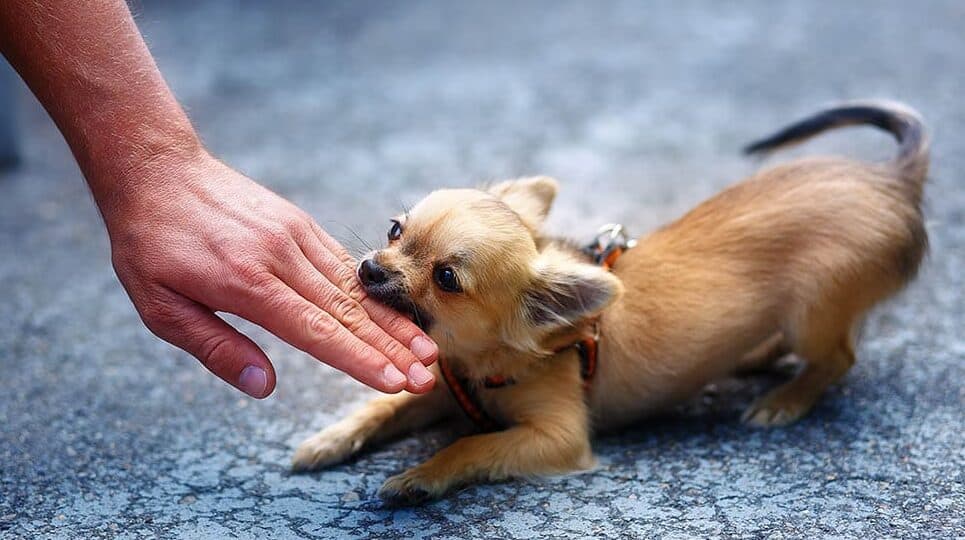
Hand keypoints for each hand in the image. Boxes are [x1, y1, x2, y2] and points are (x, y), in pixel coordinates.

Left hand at [99, 149, 437, 397]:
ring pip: (354, 288)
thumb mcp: (160, 306)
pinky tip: (392, 315)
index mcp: (246, 283)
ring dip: (393, 323)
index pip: (316, 330)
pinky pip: (342, 263)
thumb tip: (264, 386)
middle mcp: (280, 257)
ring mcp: (295, 235)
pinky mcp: (299, 223)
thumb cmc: (151, 244)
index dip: (358, 359)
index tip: (394, 382)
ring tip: (426, 350)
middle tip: (426, 378)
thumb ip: (215, 348)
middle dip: (392, 349)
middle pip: (348, 311)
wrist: (158, 169)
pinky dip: (371, 294)